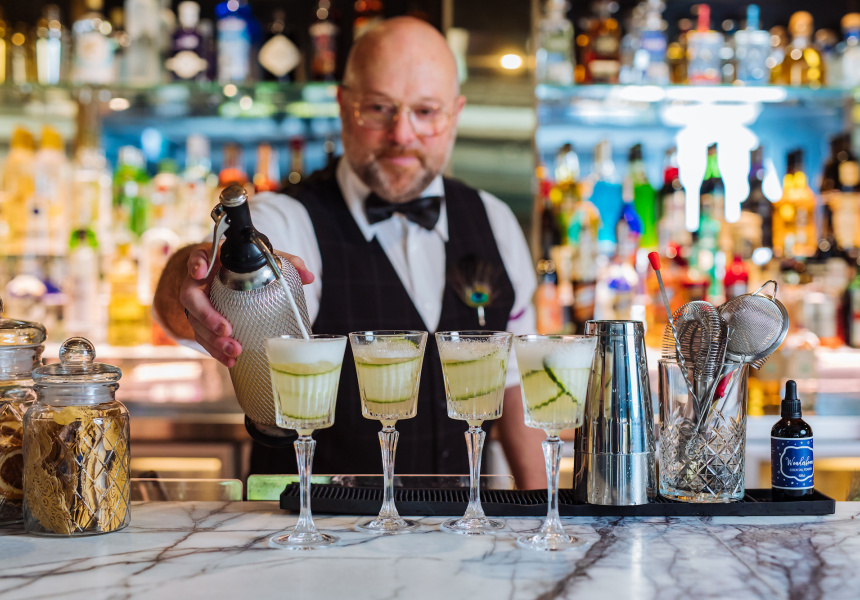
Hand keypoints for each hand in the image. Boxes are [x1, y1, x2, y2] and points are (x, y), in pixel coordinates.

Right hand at [179, 246, 314, 366]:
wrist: (230, 278)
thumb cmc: (246, 266)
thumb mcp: (264, 260)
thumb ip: (285, 263)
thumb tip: (308, 276)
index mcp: (212, 261)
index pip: (197, 256)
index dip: (196, 263)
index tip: (200, 271)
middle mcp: (198, 282)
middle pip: (191, 298)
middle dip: (207, 316)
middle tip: (227, 329)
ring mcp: (197, 304)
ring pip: (195, 322)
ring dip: (213, 339)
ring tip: (234, 350)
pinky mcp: (201, 323)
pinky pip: (203, 338)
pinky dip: (216, 351)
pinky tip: (231, 361)